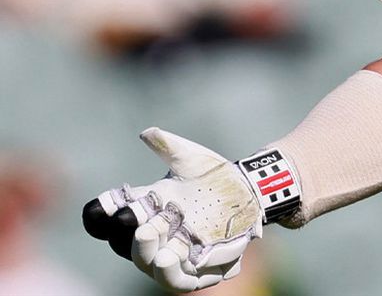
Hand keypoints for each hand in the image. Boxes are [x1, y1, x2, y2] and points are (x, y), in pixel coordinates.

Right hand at [82, 129, 275, 291]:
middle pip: (126, 244)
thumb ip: (168, 146)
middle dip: (129, 235)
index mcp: (142, 212)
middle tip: (138, 222)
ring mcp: (173, 255)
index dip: (100, 214)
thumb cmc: (213, 175)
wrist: (249, 191)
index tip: (103, 206)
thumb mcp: (190, 159)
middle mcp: (152, 237)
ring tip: (150, 242)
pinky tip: (170, 258)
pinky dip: (172, 272)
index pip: (109, 219)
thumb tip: (147, 133)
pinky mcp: (197, 270)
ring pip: (150, 265)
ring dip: (147, 255)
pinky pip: (180, 280)